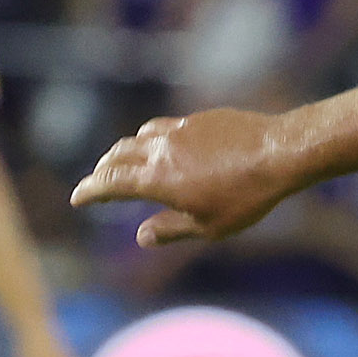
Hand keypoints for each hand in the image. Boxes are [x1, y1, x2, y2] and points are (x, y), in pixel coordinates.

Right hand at [71, 107, 298, 247]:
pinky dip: (152, 138)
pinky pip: (165, 126)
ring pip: (139, 136)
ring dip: (125, 150)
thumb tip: (142, 237)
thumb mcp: (209, 227)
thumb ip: (170, 230)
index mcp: (157, 178)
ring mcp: (180, 129)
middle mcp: (161, 149)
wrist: (279, 153)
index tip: (77, 198)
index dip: (89, 191)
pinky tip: (163, 145)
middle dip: (102, 170)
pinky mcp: (199, 119)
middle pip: (117, 155)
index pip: (110, 182)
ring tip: (125, 161)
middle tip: (97, 182)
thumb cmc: (246, 196)